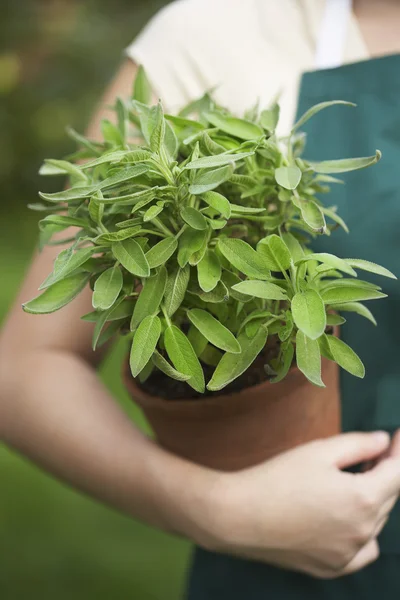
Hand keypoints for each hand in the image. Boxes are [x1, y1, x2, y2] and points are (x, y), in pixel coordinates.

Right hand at [208, 431, 399, 578]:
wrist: (239, 517)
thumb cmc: (277, 478)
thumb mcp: (318, 451)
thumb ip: (358, 444)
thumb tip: (384, 443)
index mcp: (363, 499)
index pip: (398, 472)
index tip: (399, 435)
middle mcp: (363, 531)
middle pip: (389, 496)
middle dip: (386, 471)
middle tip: (376, 451)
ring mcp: (349, 555)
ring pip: (376, 521)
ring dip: (374, 498)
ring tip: (355, 479)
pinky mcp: (333, 568)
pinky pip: (363, 549)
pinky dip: (363, 531)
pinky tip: (347, 517)